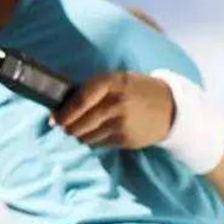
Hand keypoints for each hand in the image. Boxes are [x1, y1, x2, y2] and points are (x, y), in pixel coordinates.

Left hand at [52, 71, 174, 149]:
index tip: (53, 119)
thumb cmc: (134, 90)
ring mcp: (122, 123)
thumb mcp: (115, 80)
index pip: (79, 101)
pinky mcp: (126, 140)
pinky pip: (99, 144)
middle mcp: (115, 103)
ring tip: (78, 130)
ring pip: (87, 136)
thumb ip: (92, 89)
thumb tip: (62, 106)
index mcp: (110, 82)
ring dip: (78, 135)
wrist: (170, 107)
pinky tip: (96, 134)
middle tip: (62, 127)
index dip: (63, 113)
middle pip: (80, 122)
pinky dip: (92, 141)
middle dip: (67, 127)